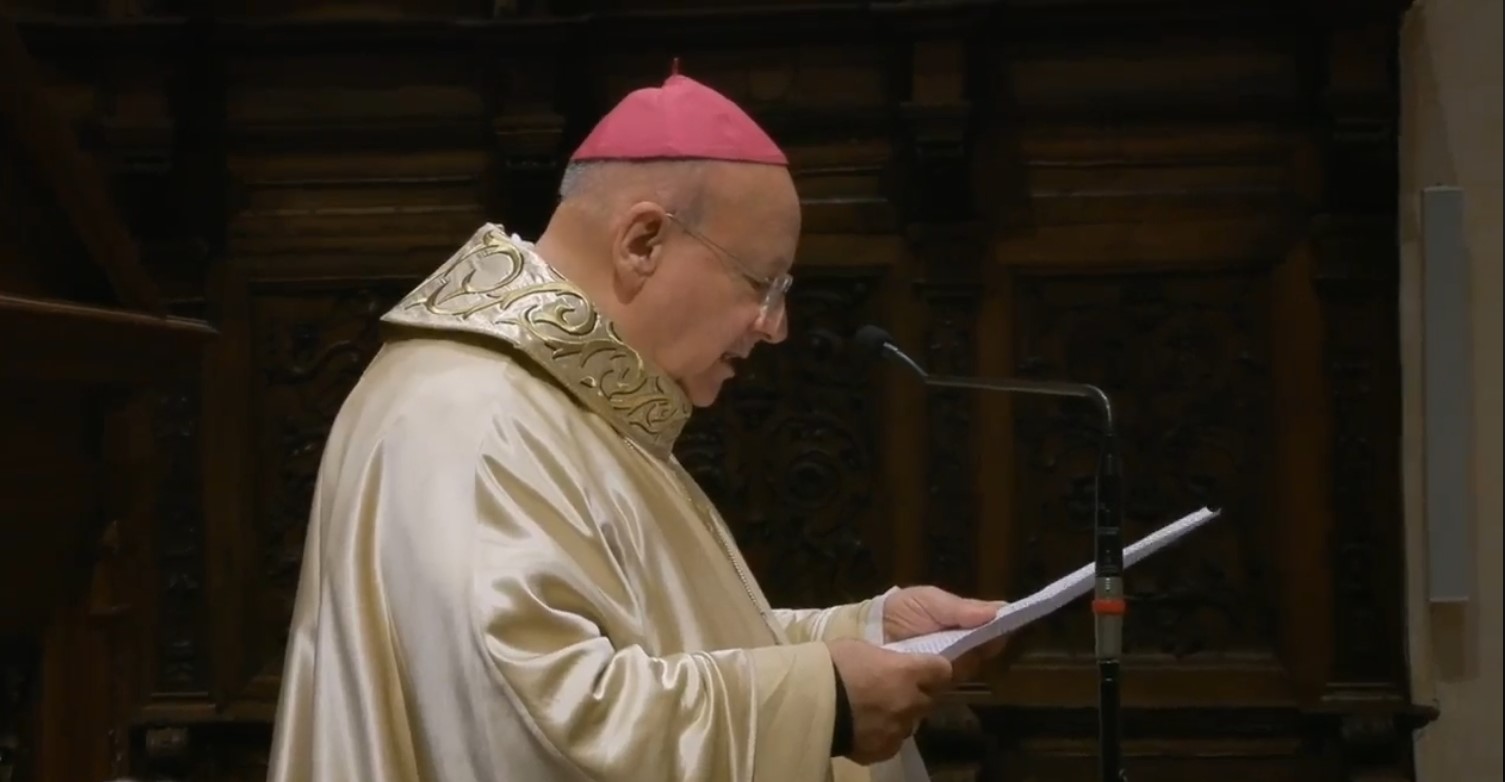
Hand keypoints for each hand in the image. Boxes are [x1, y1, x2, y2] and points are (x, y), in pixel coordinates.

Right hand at [826, 639, 951, 764]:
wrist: (806, 703)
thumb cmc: (832, 666)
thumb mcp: (859, 648)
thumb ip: (884, 658)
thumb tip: (889, 665)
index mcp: (907, 672)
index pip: (943, 671)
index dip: (934, 669)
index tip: (924, 669)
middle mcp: (910, 702)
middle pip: (928, 699)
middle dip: (916, 694)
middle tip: (894, 690)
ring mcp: (898, 730)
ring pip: (910, 723)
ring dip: (899, 716)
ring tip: (875, 712)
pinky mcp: (883, 751)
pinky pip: (892, 743)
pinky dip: (883, 736)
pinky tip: (864, 729)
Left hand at [883, 585, 1009, 681]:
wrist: (866, 630)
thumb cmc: (899, 610)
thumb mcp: (929, 600)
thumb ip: (959, 607)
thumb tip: (998, 609)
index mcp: (962, 625)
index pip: (991, 630)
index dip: (999, 630)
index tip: (1005, 627)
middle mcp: (960, 649)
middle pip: (983, 653)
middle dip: (980, 646)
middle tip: (972, 638)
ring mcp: (946, 669)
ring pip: (966, 669)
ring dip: (960, 659)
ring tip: (945, 646)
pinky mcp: (930, 686)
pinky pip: (945, 683)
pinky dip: (941, 673)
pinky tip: (934, 662)